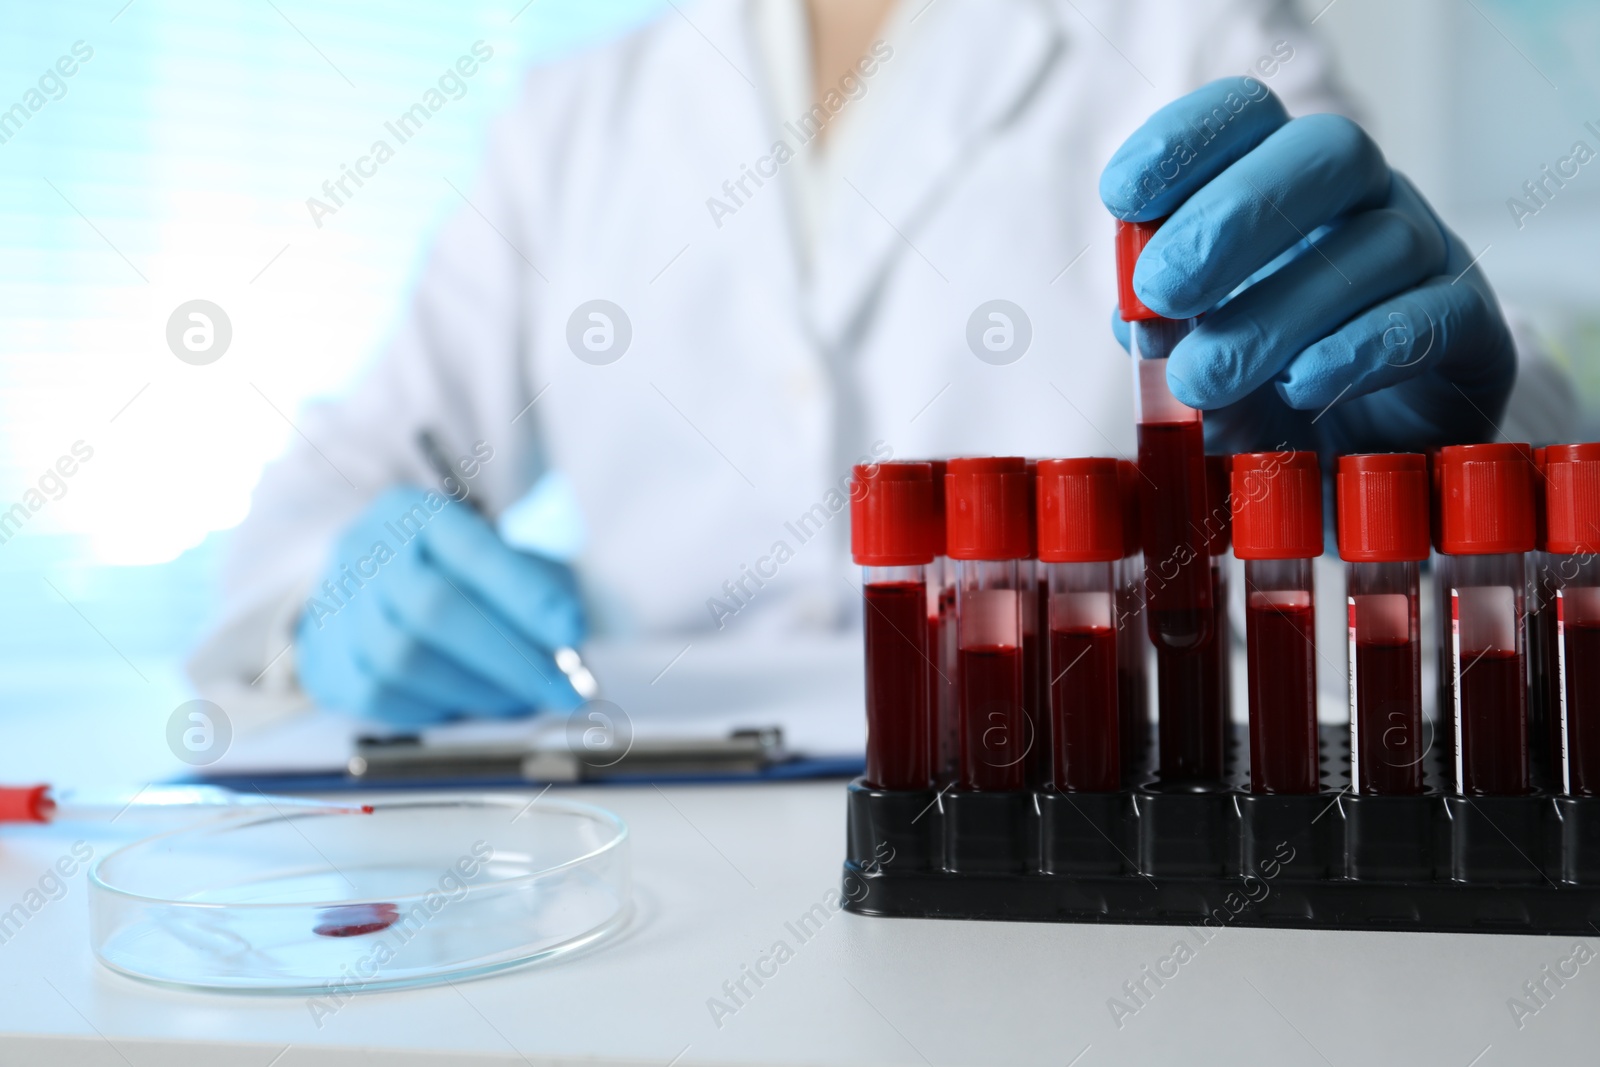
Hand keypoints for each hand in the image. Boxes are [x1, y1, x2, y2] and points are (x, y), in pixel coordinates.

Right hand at [295, 486, 586, 723]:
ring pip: (404, 659)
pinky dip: (437, 708)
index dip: (525, 593)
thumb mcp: (493, 547)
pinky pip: (380, 697)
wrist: (360, 585)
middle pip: (434, 609)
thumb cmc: (449, 569)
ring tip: (524, 698)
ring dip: (478, 689)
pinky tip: (472, 705)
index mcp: (415, 513)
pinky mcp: (327, 661)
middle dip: (508, 656)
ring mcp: (339, 607)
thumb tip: (568, 638)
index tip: (573, 630)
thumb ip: (532, 582)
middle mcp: (368, 553)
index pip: (473, 550)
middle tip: (561, 687)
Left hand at [1101, 77, 1514, 455]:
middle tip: (1163, 289)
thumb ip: (1164, 337)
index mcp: (1282, 185)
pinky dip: (1358, 349)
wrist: (1345, 482)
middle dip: (1234, 214)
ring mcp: (1428, 257)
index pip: (1249, 116)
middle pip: (1326, 150)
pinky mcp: (1475, 331)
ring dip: (1274, 313)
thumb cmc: (1257, 404)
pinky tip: (1299, 386)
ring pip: (1378, 243)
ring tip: (1202, 380)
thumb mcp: (1193, 367)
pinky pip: (1435, 316)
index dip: (1186, 140)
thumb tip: (1139, 317)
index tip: (1121, 196)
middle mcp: (1363, 202)